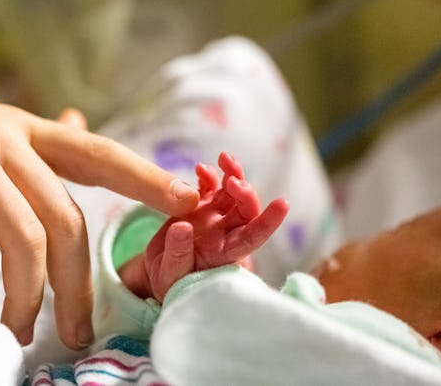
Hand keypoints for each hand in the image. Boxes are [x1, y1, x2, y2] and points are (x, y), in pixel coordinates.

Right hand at [0, 64, 199, 346]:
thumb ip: (38, 137)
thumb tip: (81, 125)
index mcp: (29, 131)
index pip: (99, 153)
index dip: (145, 177)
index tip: (187, 202)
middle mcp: (7, 141)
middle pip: (65, 218)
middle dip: (77, 284)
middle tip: (76, 330)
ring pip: (23, 236)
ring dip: (27, 294)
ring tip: (17, 327)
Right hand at [121, 152, 288, 301]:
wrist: (158, 270)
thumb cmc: (169, 281)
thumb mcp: (170, 274)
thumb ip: (177, 252)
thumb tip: (183, 226)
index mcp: (223, 253)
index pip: (252, 237)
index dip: (269, 221)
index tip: (282, 203)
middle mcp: (224, 233)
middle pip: (245, 209)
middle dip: (244, 191)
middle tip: (232, 180)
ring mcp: (213, 218)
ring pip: (232, 193)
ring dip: (232, 174)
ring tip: (225, 159)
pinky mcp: (199, 208)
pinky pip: (210, 187)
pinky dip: (209, 175)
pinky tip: (200, 168)